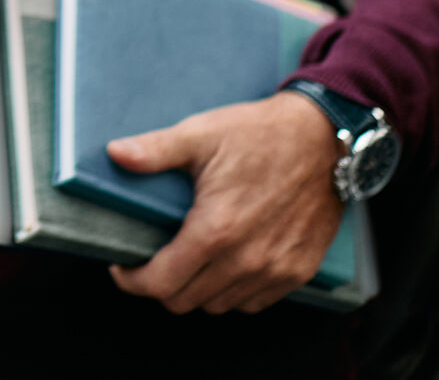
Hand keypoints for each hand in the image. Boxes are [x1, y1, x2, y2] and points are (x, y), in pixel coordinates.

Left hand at [108, 91, 346, 313]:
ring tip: (187, 262)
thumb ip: (155, 150)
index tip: (123, 266)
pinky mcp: (299, 271)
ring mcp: (276, 270)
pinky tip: (224, 266)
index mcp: (215, 230)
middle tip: (152, 261)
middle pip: (185, 301)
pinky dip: (232, 292)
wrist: (323, 138)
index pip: (161, 283)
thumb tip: (115, 154)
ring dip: (196, 290)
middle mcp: (246, 260)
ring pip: (219, 305)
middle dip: (160, 286)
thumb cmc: (258, 133)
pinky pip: (254, 302)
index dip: (133, 280)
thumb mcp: (200, 134)